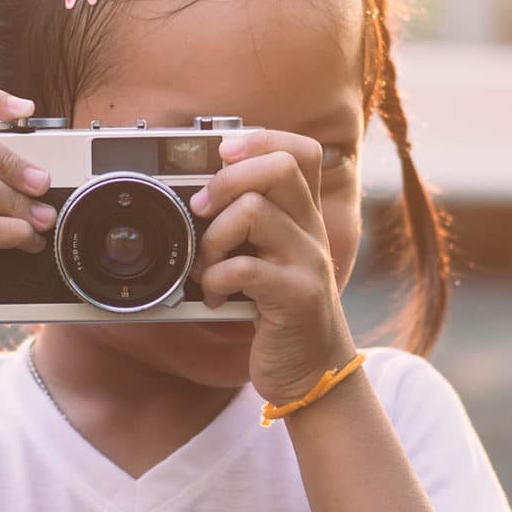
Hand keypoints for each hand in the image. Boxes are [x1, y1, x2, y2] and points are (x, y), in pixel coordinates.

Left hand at [188, 131, 357, 405]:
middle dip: (227, 180)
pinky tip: (216, 297)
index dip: (261, 139)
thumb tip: (197, 192)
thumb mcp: (272, 257)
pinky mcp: (297, 297)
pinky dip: (217, 280)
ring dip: (213, 237)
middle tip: (202, 209)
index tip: (223, 152)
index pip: (301, 151)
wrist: (314, 372)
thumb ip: (251, 223)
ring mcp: (308, 262)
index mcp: (304, 215)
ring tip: (206, 265)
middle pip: (278, 168)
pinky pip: (245, 268)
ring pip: (254, 211)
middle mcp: (312, 231)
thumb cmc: (281, 310)